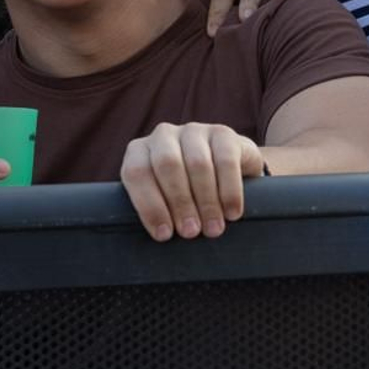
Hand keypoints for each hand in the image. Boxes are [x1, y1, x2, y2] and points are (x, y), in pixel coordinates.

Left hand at [120, 122, 264, 241]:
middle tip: (190, 232)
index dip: (149, 205)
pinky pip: (226, 161)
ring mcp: (193, 131)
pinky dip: (230, 191)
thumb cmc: (187, 195)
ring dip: (206, 201)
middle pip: (167, 165)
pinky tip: (232, 213)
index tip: (164, 234)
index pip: (136, 172)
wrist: (228, 173)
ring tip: (212, 229)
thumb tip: (162, 237)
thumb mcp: (165, 200)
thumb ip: (158, 211)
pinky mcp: (223, 133)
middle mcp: (163, 135)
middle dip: (179, 202)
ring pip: (198, 164)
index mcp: (140, 151)